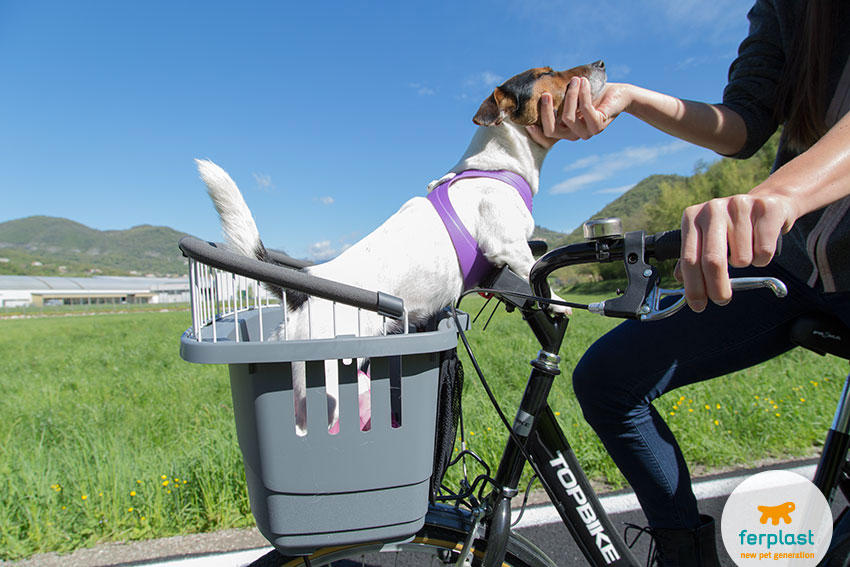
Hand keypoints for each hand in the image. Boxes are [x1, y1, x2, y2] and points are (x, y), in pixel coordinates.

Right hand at [526, 80, 629, 147]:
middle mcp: (574, 135)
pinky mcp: (598, 126)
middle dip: (546, 112)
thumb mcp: (570, 96)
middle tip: (545, 94)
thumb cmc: (591, 93)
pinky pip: (585, 109)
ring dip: (570, 96)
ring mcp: (586, 132)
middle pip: (552, 131)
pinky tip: (584, 82)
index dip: (535, 133)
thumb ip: (557, 98)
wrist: (617, 94)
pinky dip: (582, 93)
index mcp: (565, 130)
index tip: (528, 120)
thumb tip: (537, 87)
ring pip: (568, 118)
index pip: (547, 138)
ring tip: (574, 80)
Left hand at [675, 193, 794, 311]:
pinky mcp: (765, 209)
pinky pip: (764, 252)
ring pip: (742, 259)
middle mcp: (712, 209)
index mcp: (692, 217)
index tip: (698, 305)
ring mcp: (739, 206)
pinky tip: (760, 243)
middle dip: (717, 288)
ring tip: (746, 250)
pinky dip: (763, 258)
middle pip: (713, 261)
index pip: (689, 259)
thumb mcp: (707, 238)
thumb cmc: (733, 227)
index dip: (694, 287)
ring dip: (745, 264)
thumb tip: (681, 280)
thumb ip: (693, 258)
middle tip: (721, 299)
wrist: (769, 203)